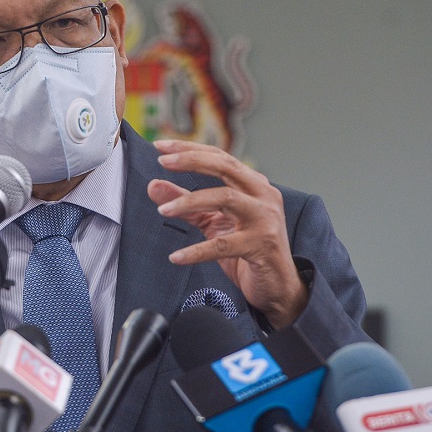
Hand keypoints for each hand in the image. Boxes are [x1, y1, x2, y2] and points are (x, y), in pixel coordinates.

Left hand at [147, 140, 306, 328]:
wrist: (277, 285)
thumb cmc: (247, 250)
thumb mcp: (213, 222)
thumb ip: (186, 204)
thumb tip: (154, 185)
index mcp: (253, 185)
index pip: (220, 157)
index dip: (190, 149)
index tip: (160, 146)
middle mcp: (263, 196)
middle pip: (226, 166)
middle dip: (191, 160)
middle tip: (163, 161)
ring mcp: (265, 219)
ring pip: (225, 198)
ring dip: (190, 201)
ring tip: (164, 209)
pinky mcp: (261, 246)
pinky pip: (223, 245)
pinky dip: (197, 251)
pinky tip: (177, 257)